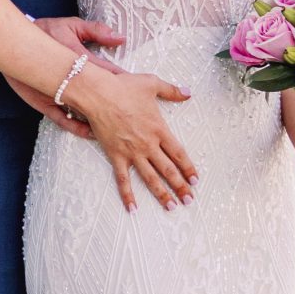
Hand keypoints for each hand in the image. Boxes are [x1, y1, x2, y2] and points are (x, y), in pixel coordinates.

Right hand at [11, 16, 125, 139]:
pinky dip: (78, 128)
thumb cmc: (45, 31)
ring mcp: (56, 95)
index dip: (124, 83)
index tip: (138, 90)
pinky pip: (63, 121)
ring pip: (83, 111)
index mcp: (78, 61)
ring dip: (99, 118)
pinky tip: (91, 133)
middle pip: (98, 96)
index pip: (107, 73)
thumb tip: (121, 38)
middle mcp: (68, 81)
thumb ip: (96, 31)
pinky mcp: (44, 104)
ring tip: (117, 127)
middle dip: (115, 103)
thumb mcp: (71, 26)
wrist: (13, 42)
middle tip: (133, 114)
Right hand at [66, 67, 196, 211]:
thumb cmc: (124, 87)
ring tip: (172, 207)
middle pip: (168, 170)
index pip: (179, 153)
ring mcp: (132, 152)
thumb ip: (172, 91)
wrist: (98, 94)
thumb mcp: (152, 84)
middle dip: (181, 186)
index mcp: (159, 129)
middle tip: (190, 200)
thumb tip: (188, 92)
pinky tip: (133, 208)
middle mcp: (148, 144)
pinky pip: (122, 179)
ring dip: (162, 194)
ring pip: (150, 178)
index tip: (196, 180)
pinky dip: (128, 195)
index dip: (189, 168)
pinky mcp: (116, 156)